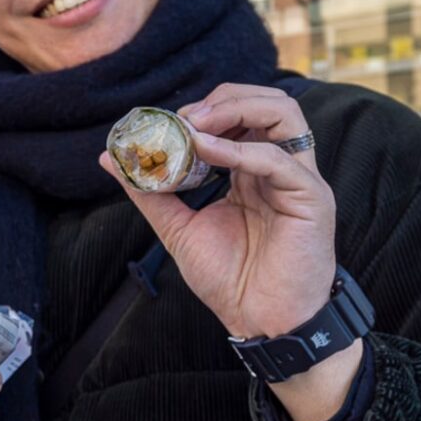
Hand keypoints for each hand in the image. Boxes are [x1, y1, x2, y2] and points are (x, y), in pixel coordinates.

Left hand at [99, 83, 336, 339]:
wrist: (259, 322)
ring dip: (236, 108)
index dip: (204, 109)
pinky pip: (278, 159)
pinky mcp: (310, 197)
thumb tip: (110, 158)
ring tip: (196, 126)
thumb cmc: (230, 279)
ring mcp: (298, 178)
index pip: (239, 114)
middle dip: (222, 99)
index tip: (167, 123)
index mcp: (252, 169)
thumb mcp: (178, 227)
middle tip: (183, 118)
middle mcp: (278, 167)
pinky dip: (239, 149)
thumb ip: (149, 191)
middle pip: (266, 102)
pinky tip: (206, 151)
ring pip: (284, 113)